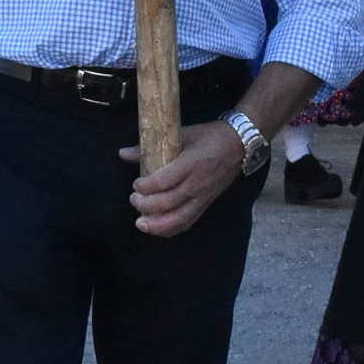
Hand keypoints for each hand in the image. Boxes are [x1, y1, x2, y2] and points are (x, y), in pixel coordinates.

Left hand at [118, 120, 243, 237]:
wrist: (240, 145)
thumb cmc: (210, 137)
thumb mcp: (183, 134)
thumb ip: (151, 146)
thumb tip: (123, 153)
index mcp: (191, 163)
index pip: (164, 181)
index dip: (146, 187)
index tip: (136, 184)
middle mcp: (197, 183)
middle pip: (168, 203)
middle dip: (146, 205)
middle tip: (134, 199)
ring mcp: (203, 196)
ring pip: (178, 219)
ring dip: (157, 225)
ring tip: (141, 223)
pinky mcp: (206, 204)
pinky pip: (188, 222)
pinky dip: (171, 229)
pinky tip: (157, 229)